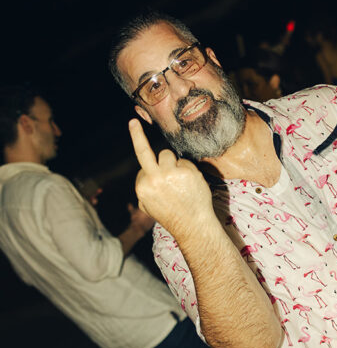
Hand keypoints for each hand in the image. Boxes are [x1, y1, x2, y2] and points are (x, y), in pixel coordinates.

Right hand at [128, 119, 214, 240]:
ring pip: (167, 154)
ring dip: (174, 163)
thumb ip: (144, 190)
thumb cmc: (172, 215)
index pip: (143, 167)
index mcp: (142, 187)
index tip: (151, 165)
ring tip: (181, 182)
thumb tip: (142, 178)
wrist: (193, 226)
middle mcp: (153, 179)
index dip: (152, 171)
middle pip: (143, 152)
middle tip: (133, 122)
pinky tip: (191, 185)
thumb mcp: (149, 206)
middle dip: (136, 135)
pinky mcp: (185, 172)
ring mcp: (169, 174)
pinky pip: (184, 161)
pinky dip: (188, 170)